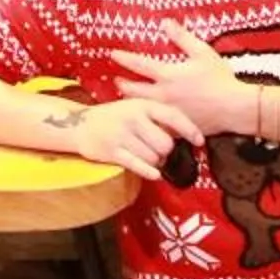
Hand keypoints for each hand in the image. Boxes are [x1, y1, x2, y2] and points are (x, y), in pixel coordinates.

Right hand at [65, 96, 204, 181]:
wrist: (80, 123)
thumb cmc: (115, 116)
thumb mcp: (135, 106)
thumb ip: (157, 116)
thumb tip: (184, 132)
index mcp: (142, 104)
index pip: (173, 116)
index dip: (190, 130)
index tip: (200, 141)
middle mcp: (134, 118)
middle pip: (165, 144)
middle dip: (166, 152)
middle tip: (160, 152)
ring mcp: (122, 135)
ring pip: (153, 158)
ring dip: (155, 162)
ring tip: (147, 157)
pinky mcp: (113, 151)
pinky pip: (139, 165)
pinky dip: (150, 172)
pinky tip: (154, 173)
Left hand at [108, 22, 254, 138]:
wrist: (234, 108)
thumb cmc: (219, 78)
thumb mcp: (202, 52)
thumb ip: (182, 37)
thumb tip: (165, 23)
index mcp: (168, 75)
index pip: (139, 65)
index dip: (125, 58)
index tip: (113, 54)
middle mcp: (164, 95)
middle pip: (134, 91)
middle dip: (123, 85)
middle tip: (116, 80)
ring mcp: (168, 112)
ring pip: (142, 108)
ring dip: (132, 102)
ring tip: (126, 98)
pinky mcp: (176, 126)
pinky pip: (156, 123)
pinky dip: (148, 119)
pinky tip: (145, 119)